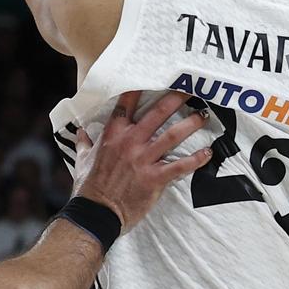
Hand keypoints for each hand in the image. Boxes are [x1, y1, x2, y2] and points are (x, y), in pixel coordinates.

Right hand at [71, 91, 210, 230]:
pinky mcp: (155, 178)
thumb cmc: (89, 187)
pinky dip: (196, 159)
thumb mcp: (82, 160)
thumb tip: (80, 132)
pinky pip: (180, 166)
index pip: (127, 103)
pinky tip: (207, 153)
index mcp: (113, 134)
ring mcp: (144, 159)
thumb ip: (84, 143)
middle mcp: (130, 142)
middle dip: (176, 98)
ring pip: (173, 135)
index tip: (155, 76)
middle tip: (190, 89)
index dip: (140, 87)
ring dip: (191, 124)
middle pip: (157, 113)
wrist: (96, 213)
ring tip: (203, 115)